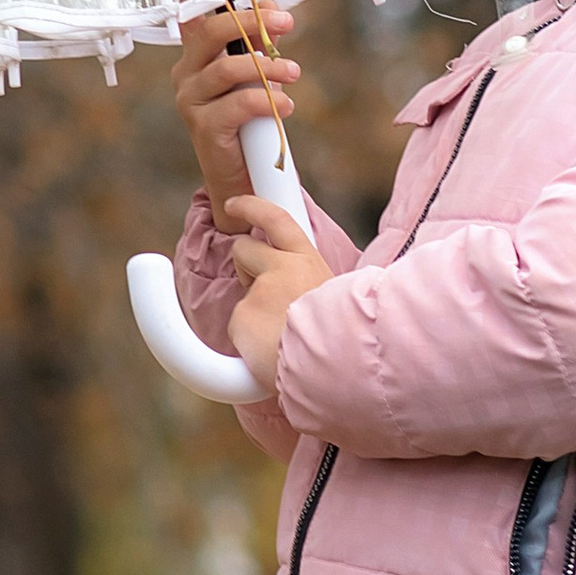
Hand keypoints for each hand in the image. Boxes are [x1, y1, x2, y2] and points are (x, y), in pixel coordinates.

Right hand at [173, 2, 301, 230]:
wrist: (243, 177)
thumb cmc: (248, 123)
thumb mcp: (256, 77)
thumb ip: (259, 45)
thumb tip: (270, 10)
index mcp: (195, 58)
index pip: (202, 19)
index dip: (229, 4)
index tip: (265, 3)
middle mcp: (186, 75)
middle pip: (210, 33)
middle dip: (251, 23)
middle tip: (286, 23)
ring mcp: (191, 101)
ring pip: (228, 69)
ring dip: (268, 67)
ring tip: (295, 72)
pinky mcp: (204, 127)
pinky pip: (239, 104)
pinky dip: (268, 101)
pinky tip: (286, 105)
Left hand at [225, 194, 333, 390]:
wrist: (336, 370)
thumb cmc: (340, 342)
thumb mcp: (332, 300)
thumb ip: (306, 287)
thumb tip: (286, 295)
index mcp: (310, 262)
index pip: (277, 220)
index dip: (253, 207)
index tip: (235, 204)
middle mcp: (284, 267)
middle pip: (244, 246)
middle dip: (242, 259)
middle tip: (246, 270)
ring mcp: (261, 289)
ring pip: (240, 288)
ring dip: (250, 303)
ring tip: (276, 330)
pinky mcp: (243, 314)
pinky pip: (237, 323)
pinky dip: (248, 337)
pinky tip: (269, 349)